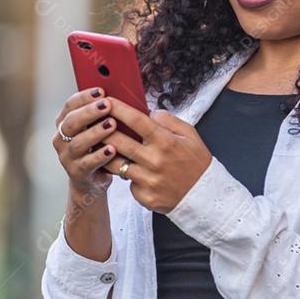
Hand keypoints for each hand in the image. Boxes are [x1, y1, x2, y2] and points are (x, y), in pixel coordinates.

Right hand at [52, 87, 118, 195]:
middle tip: (108, 105)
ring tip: (112, 124)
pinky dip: (99, 156)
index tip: (101, 90)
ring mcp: (66, 157)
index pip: (70, 105)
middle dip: (90, 112)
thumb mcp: (97, 128)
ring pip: (78, 143)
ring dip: (96, 132)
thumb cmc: (98, 147)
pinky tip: (112, 149)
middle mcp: (61, 139)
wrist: (93, 179)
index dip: (84, 97)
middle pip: (71, 122)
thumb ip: (103, 114)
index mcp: (64, 123)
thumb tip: (120, 95)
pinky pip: (87, 163)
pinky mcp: (76, 173)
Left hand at [99, 97, 211, 213]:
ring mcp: (148, 180)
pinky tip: (130, 171)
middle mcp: (155, 161)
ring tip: (103, 146)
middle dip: (102, 130)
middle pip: (118, 142)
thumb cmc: (196, 163)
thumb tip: (149, 113)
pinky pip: (128, 182)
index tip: (107, 102)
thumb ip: (169, 120)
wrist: (205, 197)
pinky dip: (127, 175)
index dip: (118, 109)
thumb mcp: (190, 135)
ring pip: (115, 164)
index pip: (136, 121)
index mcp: (166, 142)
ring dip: (107, 154)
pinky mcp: (144, 196)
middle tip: (94, 123)